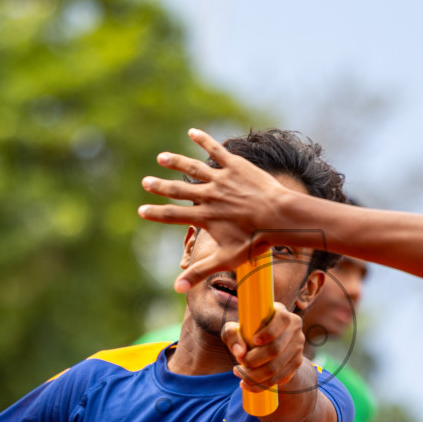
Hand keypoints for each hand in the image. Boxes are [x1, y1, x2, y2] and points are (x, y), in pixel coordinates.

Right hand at [139, 128, 293, 292]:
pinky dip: (203, 140)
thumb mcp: (226, 258)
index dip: (155, 213)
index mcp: (205, 217)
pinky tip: (192, 132)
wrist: (280, 217)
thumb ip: (200, 271)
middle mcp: (208, 196)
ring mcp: (221, 179)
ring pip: (192, 167)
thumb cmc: (255, 241)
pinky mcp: (235, 165)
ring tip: (161, 158)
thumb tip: (177, 289)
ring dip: (175, 162)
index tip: (141, 210)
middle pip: (178, 189)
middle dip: (159, 186)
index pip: (173, 215)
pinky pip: (215, 150)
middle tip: (146, 182)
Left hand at [221, 300, 306, 394]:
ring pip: (277, 368)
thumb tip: (239, 352)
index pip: (282, 320)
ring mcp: (298, 347)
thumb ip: (232, 335)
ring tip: (238, 374)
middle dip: (253, 360)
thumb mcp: (234, 330)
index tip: (254, 340)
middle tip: (238, 363)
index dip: (269, 332)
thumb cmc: (246, 333)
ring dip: (254, 376)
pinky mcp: (297, 363)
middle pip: (276, 349)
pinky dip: (262, 385)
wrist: (263, 345)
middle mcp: (294, 329)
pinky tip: (247, 384)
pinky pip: (280, 378)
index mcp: (281, 314)